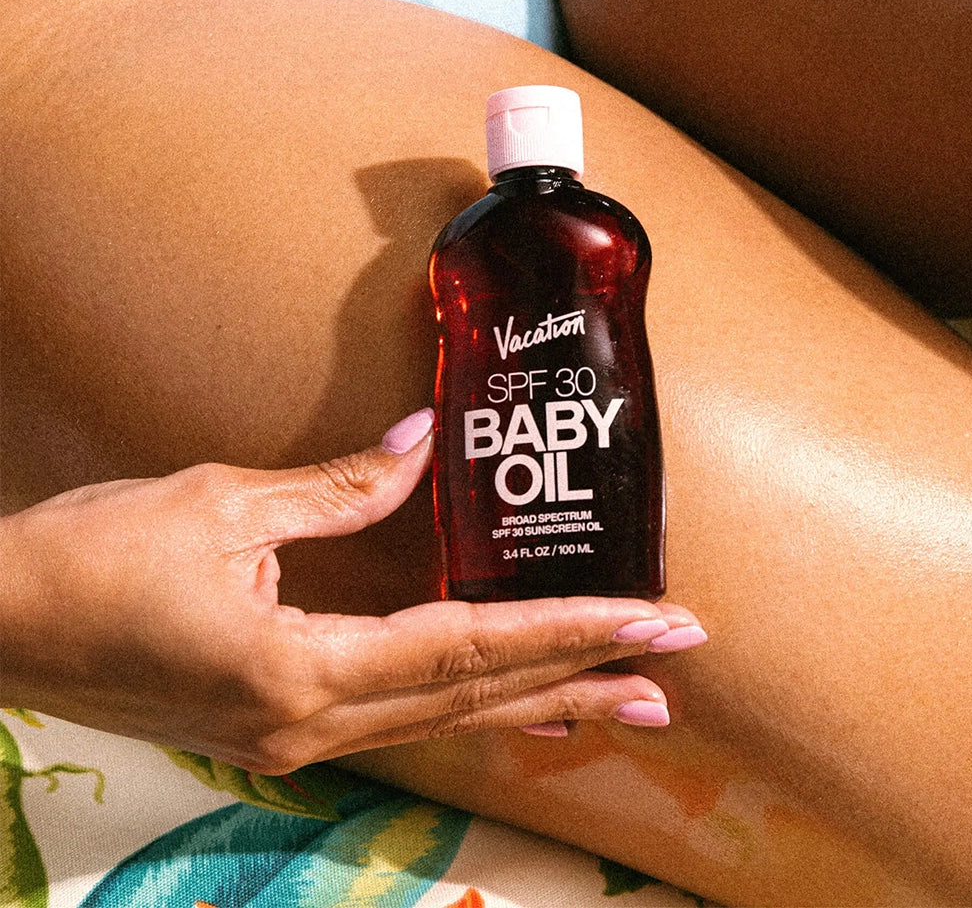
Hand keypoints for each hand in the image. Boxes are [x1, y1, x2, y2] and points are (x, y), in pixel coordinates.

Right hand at [0, 409, 704, 773]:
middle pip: (472, 700)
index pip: (466, 647)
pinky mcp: (276, 724)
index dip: (565, 629)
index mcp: (296, 670)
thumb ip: (336, 489)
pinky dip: (472, 706)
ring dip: (538, 703)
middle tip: (671, 667)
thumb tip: (418, 445)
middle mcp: (307, 724)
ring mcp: (292, 738)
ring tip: (621, 700)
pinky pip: (401, 717)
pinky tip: (513, 701)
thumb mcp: (218, 504)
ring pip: (445, 720)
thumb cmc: (88, 558)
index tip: (648, 621)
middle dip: (580, 677)